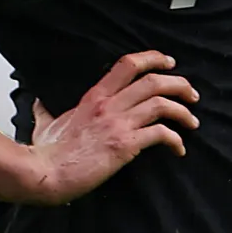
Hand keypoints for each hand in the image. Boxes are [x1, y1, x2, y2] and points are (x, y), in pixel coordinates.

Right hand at [20, 51, 198, 205]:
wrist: (45, 173)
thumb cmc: (46, 152)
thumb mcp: (45, 123)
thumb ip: (46, 110)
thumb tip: (38, 103)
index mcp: (94, 96)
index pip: (128, 64)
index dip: (153, 59)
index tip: (169, 63)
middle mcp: (109, 104)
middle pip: (153, 81)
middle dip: (179, 84)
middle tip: (190, 93)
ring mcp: (117, 124)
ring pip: (161, 104)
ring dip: (182, 111)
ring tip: (192, 120)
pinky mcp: (124, 145)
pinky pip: (160, 134)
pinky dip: (175, 139)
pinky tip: (179, 148)